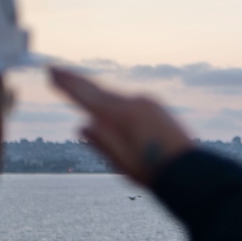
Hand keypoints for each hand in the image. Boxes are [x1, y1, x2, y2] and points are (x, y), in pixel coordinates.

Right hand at [50, 67, 194, 184]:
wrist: (190, 170)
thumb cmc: (153, 171)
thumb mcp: (122, 163)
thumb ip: (102, 142)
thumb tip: (82, 124)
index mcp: (122, 116)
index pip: (87, 96)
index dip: (67, 85)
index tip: (51, 72)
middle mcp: (134, 103)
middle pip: (99, 90)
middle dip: (76, 81)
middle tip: (55, 69)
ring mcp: (147, 102)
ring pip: (114, 97)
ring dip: (96, 94)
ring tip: (74, 82)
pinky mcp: (156, 106)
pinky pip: (128, 101)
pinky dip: (114, 101)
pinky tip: (107, 103)